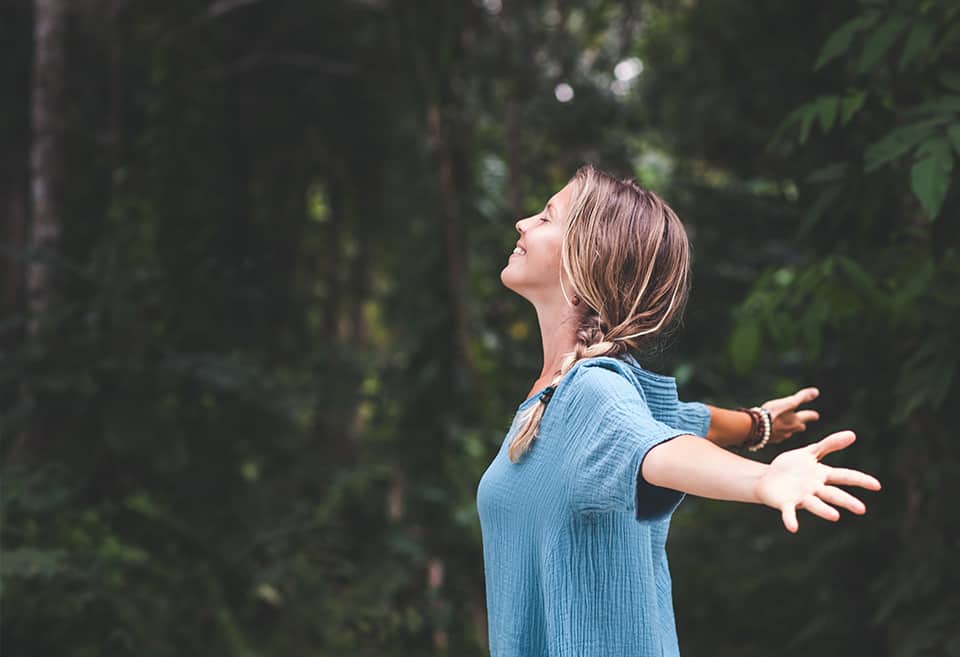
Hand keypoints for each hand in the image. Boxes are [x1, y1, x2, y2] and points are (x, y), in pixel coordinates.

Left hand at [754, 430, 880, 532]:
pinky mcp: (785, 504)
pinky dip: (791, 520)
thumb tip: (853, 434)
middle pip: (833, 494)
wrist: (767, 477)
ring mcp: (801, 497)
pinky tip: (793, 528)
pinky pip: (789, 513)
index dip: (860, 480)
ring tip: (835, 516)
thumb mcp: (810, 452)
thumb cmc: (792, 466)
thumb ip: (829, 444)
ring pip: (815, 505)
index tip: (877, 485)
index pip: (844, 476)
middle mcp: (815, 489)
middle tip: (862, 509)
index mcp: (822, 475)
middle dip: (846, 501)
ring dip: (824, 510)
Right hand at [761, 387, 820, 444]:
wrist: (756, 427)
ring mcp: (781, 436)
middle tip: (801, 422)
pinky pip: (776, 436)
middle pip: (799, 427)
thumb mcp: (789, 402)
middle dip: (800, 424)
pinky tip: (771, 430)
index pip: (808, 417)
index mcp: (796, 421)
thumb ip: (802, 397)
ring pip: (788, 432)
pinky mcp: (771, 440)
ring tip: (784, 425)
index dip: (812, 415)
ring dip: (788, 429)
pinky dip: (776, 432)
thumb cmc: (773, 413)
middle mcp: (791, 430)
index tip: (816, 415)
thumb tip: (816, 392)